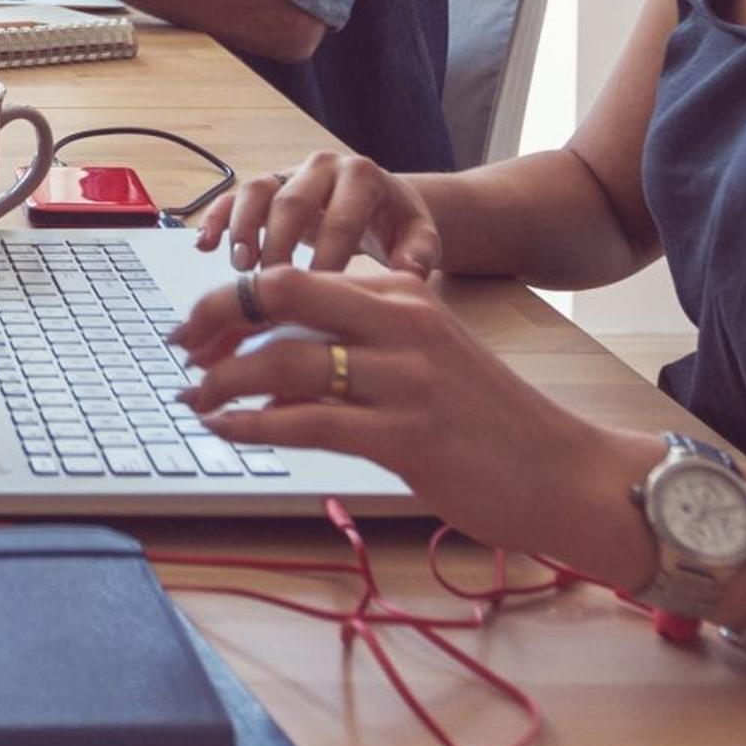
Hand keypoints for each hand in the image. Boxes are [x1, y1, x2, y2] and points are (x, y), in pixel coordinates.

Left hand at [168, 265, 652, 577]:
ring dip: (223, 381)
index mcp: (403, 293)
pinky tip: (229, 433)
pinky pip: (307, 421)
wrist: (565, 470)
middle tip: (179, 353)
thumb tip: (268, 373)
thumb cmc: (488, 422)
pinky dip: (253, 425)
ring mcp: (405, 378)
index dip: (231, 300)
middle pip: (279, 295)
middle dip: (213, 321)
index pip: (293, 275)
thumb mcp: (425, 359)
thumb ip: (355, 350)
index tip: (196, 328)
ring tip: (196, 401)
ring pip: (284, 359)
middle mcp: (402, 321)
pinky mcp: (406, 436)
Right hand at [189, 151, 443, 277]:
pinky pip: (234, 196)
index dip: (329, 256)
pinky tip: (204, 245)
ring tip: (241, 267)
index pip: (342, 217)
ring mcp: (290, 171)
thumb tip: (411, 273)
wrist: (383, 202)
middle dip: (280, 247)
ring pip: (257, 191)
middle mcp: (322, 166)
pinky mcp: (267, 185)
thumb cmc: (398, 224)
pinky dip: (217, 218)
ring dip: (243, 229)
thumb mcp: (420, 236)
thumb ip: (420, 253)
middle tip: (273, 290)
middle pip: (293, 202)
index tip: (319, 295)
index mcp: (361, 175)